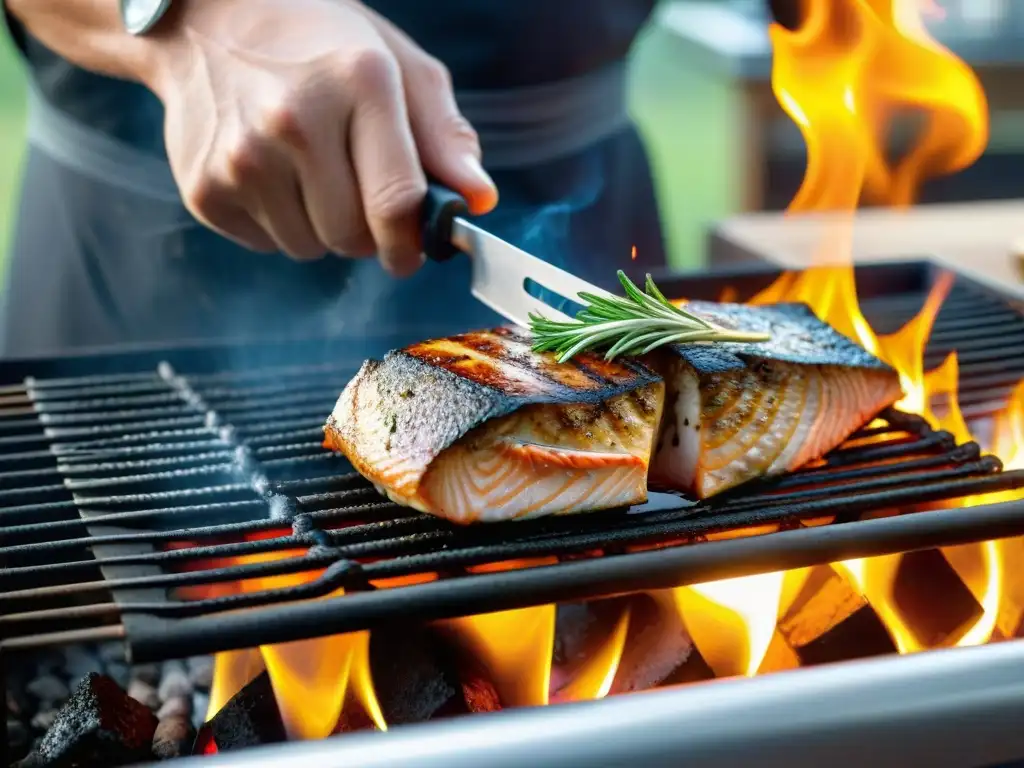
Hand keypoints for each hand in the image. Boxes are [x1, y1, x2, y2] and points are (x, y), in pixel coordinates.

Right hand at [141, 0, 497, 274]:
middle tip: (356, 195)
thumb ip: (444, 136)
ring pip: (308, 248)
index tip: (411, 251)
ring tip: (307, 172)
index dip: (410, 242)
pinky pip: (265, 244)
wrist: (207, 15)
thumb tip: (477, 201)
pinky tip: (269, 171)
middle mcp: (295, 120)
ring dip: (320, 228)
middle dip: (365, 233)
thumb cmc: (318, 42)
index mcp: (359, 82)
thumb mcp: (396, 65)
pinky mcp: (203, 187)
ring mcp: (242, 157)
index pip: (396, 202)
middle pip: (352, 236)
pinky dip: (276, 223)